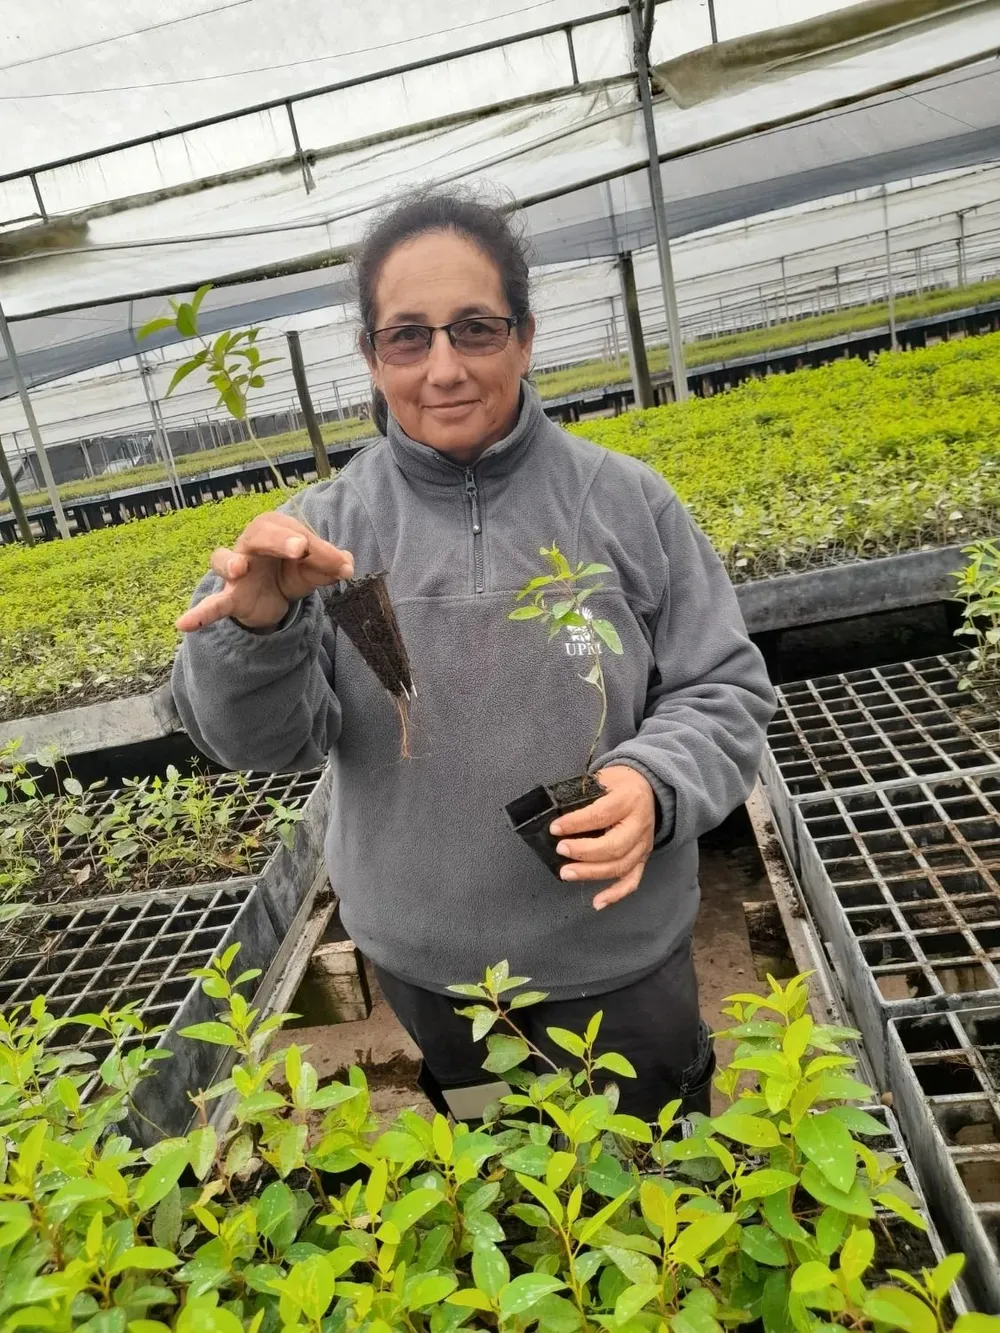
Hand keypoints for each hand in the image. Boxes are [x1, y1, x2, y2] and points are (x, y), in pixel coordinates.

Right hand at [176, 512, 354, 632]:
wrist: (271, 599)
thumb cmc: (291, 571)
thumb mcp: (314, 569)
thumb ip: (331, 565)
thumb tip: (348, 565)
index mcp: (274, 532)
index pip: (293, 531)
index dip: (316, 544)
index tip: (338, 562)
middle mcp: (249, 545)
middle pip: (259, 533)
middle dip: (279, 539)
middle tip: (300, 548)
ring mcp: (235, 571)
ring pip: (223, 558)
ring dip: (230, 562)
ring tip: (239, 569)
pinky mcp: (230, 597)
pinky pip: (212, 604)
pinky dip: (199, 614)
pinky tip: (183, 625)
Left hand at [550, 765, 655, 909]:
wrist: (649, 787)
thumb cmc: (620, 784)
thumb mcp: (604, 778)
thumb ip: (584, 794)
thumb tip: (554, 812)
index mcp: (629, 799)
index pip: (601, 815)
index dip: (576, 823)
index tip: (555, 828)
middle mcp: (640, 824)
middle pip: (614, 846)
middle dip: (584, 852)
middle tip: (560, 850)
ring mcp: (643, 845)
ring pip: (620, 866)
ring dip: (592, 873)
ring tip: (566, 873)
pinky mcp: (643, 858)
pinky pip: (632, 880)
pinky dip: (616, 894)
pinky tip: (597, 902)